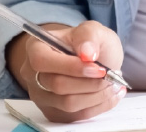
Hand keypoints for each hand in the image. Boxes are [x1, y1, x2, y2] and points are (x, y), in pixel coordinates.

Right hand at [7, 21, 125, 122]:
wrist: (92, 59)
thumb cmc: (88, 43)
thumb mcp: (92, 30)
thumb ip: (89, 36)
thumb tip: (87, 53)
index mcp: (36, 48)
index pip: (42, 61)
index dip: (71, 67)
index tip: (99, 68)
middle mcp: (33, 74)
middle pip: (57, 85)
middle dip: (90, 83)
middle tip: (110, 75)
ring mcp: (42, 96)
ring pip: (68, 104)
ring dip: (97, 95)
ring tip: (113, 83)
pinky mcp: (54, 112)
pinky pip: (77, 116)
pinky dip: (99, 106)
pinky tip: (110, 94)